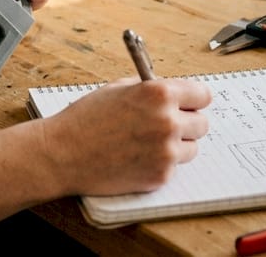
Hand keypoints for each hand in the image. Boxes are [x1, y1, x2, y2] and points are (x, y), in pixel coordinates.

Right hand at [41, 78, 212, 196]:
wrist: (63, 153)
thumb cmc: (86, 119)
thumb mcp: (118, 89)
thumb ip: (150, 90)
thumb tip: (173, 94)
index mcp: (159, 94)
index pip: (203, 95)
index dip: (194, 100)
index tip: (189, 104)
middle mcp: (168, 122)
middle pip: (202, 123)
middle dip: (186, 123)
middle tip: (165, 125)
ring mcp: (166, 152)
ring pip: (191, 148)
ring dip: (176, 146)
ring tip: (146, 143)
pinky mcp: (160, 176)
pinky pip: (173, 168)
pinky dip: (159, 164)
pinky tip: (136, 158)